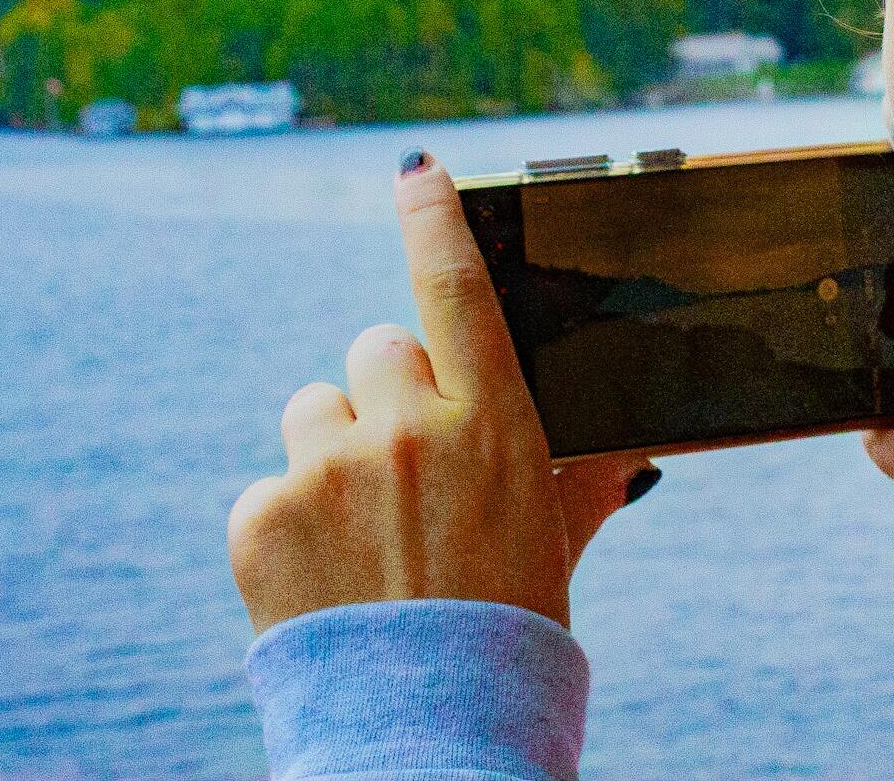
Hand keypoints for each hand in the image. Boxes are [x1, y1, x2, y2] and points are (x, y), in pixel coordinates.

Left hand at [228, 149, 656, 634]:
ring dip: (331, 453)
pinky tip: (323, 578)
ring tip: (360, 533)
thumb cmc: (508, 631)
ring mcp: (330, 470)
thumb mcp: (555, 542)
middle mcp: (410, 430)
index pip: (457, 288)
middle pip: (375, 352)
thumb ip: (585, 481)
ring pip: (312, 411)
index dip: (434, 216)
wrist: (433, 731)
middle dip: (386, 400)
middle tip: (406, 474)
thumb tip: (631, 454)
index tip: (414, 169)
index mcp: (494, 424)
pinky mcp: (261, 517)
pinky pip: (267, 487)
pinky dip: (289, 525)